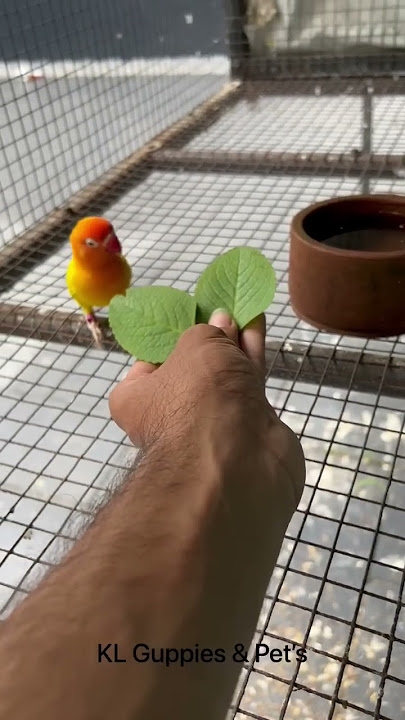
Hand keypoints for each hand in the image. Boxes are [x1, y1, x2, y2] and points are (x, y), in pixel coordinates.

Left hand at [109, 310, 304, 506]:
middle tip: (223, 305)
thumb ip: (210, 330)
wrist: (237, 463)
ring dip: (233, 342)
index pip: (149, 360)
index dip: (169, 334)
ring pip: (222, 373)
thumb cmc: (197, 398)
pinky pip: (247, 382)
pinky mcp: (245, 427)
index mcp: (137, 397)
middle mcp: (170, 412)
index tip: (188, 313)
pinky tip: (258, 323)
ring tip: (245, 306)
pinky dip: (252, 355)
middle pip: (190, 365)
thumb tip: (222, 322)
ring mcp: (210, 422)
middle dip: (208, 336)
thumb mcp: (196, 346)